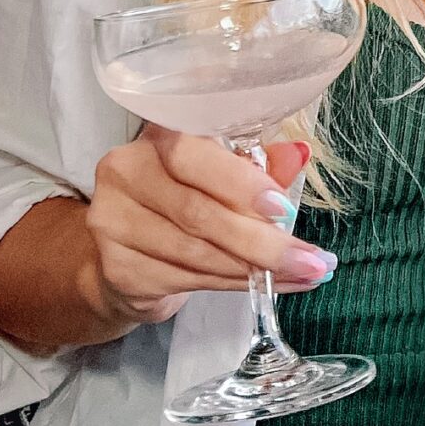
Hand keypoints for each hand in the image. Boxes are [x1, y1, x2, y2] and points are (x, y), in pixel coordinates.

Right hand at [83, 130, 333, 329]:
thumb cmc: (184, 200)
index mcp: (155, 138)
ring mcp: (113, 224)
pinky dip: (233, 285)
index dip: (240, 184)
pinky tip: (265, 286)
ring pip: (196, 253)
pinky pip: (187, 280)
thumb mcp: (220, 174)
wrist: (128, 252)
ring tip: (303, 275)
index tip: (285, 209)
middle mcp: (126, 174)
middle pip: (198, 213)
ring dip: (255, 269)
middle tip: (311, 260)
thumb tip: (299, 154)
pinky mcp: (118, 269)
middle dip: (262, 241)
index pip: (192, 156)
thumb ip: (256, 164)